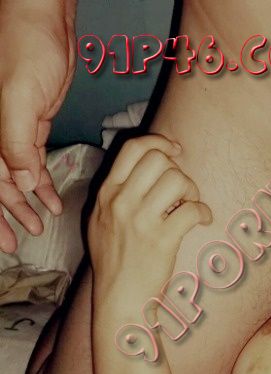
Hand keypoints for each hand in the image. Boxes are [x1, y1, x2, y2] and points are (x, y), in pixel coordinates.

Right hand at [0, 2, 76, 252]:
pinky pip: (32, 161)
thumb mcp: (18, 99)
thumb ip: (16, 145)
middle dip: (8, 215)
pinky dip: (42, 182)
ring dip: (28, 203)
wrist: (43, 18)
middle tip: (19, 241)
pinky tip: (52, 201)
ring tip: (40, 225)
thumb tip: (23, 185)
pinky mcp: (31, 124)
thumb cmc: (24, 48)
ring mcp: (12, 130)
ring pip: (16, 177)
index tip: (6, 241)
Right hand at [88, 134, 212, 308]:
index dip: (160, 142)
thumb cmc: (114, 264)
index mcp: (107, 194)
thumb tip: (146, 171)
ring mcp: (141, 221)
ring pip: (178, 179)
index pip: (133, 148)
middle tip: (184, 192)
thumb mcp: (100, 222)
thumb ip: (117, 195)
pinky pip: (192, 209)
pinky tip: (203, 220)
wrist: (118, 301)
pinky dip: (204, 212)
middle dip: (178, 170)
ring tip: (191, 207)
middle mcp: (121, 202)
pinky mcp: (162, 240)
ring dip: (192, 191)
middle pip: (158, 159)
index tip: (176, 151)